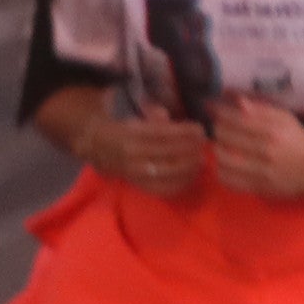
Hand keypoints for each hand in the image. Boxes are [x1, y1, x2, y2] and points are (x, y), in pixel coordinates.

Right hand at [85, 108, 207, 197]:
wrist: (100, 149)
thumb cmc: (126, 131)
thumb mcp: (138, 118)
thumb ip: (155, 116)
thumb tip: (172, 119)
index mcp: (132, 134)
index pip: (163, 133)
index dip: (184, 132)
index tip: (199, 129)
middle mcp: (133, 154)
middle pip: (169, 153)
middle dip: (190, 149)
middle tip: (203, 144)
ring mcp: (136, 172)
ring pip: (169, 171)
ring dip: (189, 166)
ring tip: (200, 159)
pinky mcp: (140, 185)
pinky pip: (164, 188)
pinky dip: (181, 182)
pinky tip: (191, 174)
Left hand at [208, 95, 303, 198]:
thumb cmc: (299, 140)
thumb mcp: (284, 118)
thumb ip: (259, 110)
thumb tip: (234, 101)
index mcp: (272, 129)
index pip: (233, 118)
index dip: (217, 113)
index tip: (211, 110)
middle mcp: (266, 149)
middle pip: (224, 137)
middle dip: (217, 131)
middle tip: (220, 131)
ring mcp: (262, 170)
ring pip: (222, 159)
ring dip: (217, 152)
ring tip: (223, 148)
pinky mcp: (260, 188)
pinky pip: (229, 180)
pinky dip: (222, 172)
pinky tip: (227, 166)